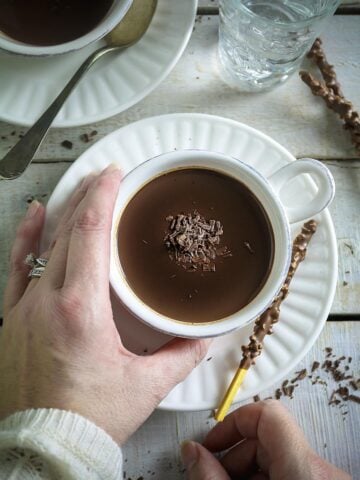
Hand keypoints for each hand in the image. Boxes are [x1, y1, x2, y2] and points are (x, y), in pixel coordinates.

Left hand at [0, 165, 209, 444]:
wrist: (44, 448)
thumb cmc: (89, 419)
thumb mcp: (144, 385)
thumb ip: (181, 355)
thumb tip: (206, 338)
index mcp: (81, 310)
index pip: (91, 233)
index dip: (103, 196)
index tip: (114, 174)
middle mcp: (47, 302)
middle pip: (70, 231)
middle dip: (89, 196)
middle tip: (106, 176)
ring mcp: (24, 309)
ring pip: (45, 244)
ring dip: (65, 211)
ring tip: (79, 185)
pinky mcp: (11, 319)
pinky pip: (17, 267)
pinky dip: (27, 238)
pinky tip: (35, 216)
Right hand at [181, 400, 349, 479]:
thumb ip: (211, 477)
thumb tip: (190, 452)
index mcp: (304, 471)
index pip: (267, 414)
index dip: (234, 422)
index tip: (212, 442)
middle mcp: (320, 471)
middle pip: (267, 438)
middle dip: (233, 455)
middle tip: (211, 475)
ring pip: (276, 458)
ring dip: (244, 471)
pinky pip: (288, 472)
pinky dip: (262, 479)